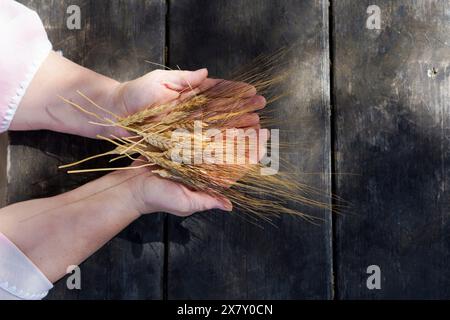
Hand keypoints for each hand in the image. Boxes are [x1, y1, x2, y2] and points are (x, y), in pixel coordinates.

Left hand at [107, 68, 265, 132]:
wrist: (115, 115)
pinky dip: (220, 140)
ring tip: (255, 124)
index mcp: (188, 92)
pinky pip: (204, 139)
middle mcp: (191, 108)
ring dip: (237, 124)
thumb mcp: (158, 81)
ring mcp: (187, 124)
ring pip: (217, 124)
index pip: (216, 90)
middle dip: (242, 107)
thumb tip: (205, 73)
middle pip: (221, 107)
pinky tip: (235, 140)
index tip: (251, 91)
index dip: (234, 91)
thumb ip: (182, 79)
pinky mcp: (181, 139)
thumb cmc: (135, 94)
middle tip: (261, 108)